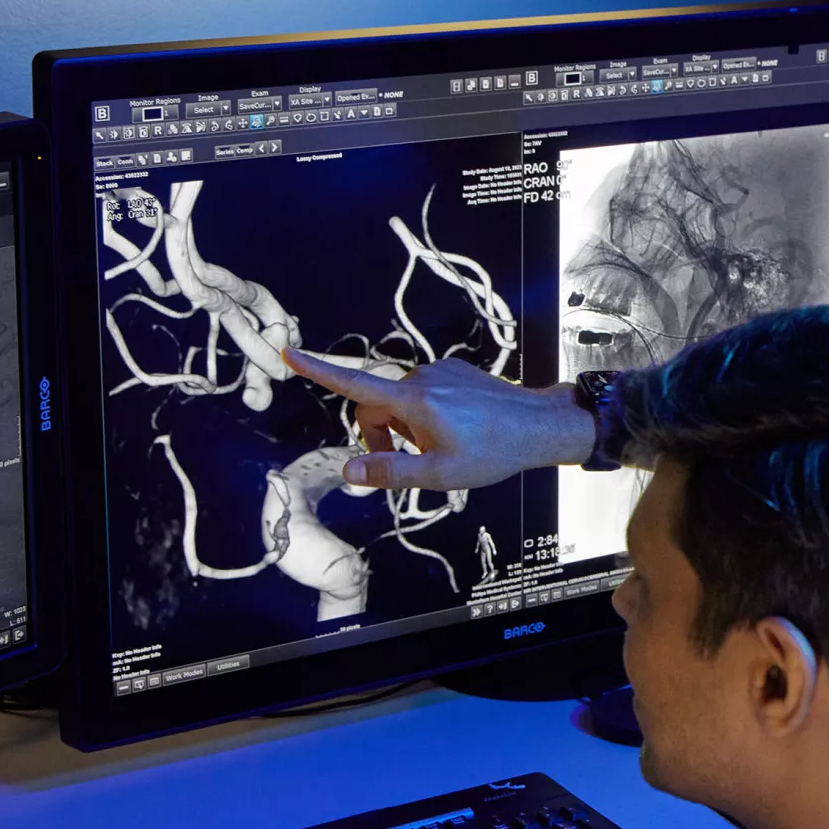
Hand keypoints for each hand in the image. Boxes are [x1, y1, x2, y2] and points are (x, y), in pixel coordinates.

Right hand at [281, 348, 594, 489]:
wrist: (539, 426)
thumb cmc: (493, 452)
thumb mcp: (438, 474)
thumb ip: (389, 471)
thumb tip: (348, 471)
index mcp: (414, 400)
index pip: (355, 385)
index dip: (318, 371)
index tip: (289, 354)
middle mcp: (422, 377)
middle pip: (377, 404)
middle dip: (381, 434)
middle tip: (409, 463)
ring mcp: (441, 372)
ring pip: (402, 401)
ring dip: (408, 426)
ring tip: (443, 447)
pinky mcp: (455, 372)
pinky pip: (425, 393)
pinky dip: (426, 413)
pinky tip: (457, 430)